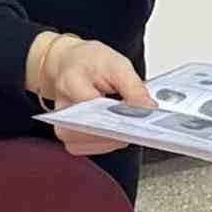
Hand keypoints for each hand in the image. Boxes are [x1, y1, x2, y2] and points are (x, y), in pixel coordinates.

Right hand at [27, 32, 155, 156]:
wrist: (72, 65)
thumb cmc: (90, 63)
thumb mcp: (117, 65)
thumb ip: (134, 87)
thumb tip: (149, 108)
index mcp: (71, 82)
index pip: (96, 108)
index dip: (121, 116)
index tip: (140, 119)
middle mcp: (61, 108)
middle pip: (90, 132)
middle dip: (118, 131)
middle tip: (137, 125)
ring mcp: (62, 126)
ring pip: (91, 144)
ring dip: (114, 138)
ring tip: (126, 124)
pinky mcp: (68, 137)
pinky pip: (89, 148)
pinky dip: (107, 142)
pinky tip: (116, 130)